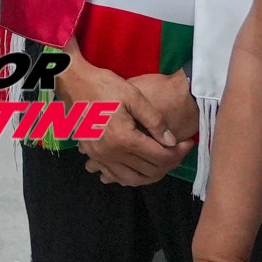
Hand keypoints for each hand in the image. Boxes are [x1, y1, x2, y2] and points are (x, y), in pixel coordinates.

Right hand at [61, 59, 190, 185]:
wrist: (73, 82)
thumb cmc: (105, 85)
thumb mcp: (134, 97)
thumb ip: (155, 121)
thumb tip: (171, 142)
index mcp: (124, 139)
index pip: (159, 157)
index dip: (178, 153)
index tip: (187, 143)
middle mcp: (111, 153)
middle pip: (148, 171)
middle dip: (169, 163)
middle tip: (179, 151)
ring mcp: (99, 156)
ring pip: (132, 179)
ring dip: (151, 175)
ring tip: (162, 162)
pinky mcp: (92, 154)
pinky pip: (114, 175)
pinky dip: (130, 176)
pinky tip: (138, 169)